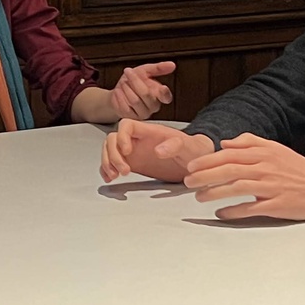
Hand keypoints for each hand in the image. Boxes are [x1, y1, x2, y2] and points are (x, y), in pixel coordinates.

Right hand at [100, 120, 214, 182]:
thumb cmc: (194, 150)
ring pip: (110, 150)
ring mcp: (134, 152)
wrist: (197, 163)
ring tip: (114, 176)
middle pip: (114, 139)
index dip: (122, 137)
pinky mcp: (133, 164)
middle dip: (113, 155)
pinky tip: (110, 178)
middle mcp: (138, 140)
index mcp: (150, 132)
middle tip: (124, 171)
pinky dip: (107, 170)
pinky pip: (114, 163)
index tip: (127, 151)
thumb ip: (175, 145)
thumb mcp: (189, 147)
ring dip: (108, 162)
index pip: (126, 125)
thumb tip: (158, 150)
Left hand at [109, 61, 176, 120]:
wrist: (117, 91)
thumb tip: (172, 65)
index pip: (166, 97)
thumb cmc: (132, 82)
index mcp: (159, 95)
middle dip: (135, 80)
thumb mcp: (145, 71)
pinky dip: (119, 96)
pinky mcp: (130, 117)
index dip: (165, 93)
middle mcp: (153, 106)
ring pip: (135, 100)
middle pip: (146, 94)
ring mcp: (142, 113)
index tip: (163, 88)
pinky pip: (125, 107)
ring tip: (123, 83)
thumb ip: (158, 68)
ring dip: (126, 88)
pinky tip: (118, 92)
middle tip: (128, 72)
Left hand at [182, 133, 304, 220]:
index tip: (191, 166)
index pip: (229, 154)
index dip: (207, 160)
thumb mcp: (276, 149)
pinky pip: (250, 208)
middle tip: (188, 181)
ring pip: (235, 188)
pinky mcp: (276, 205)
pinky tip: (220, 213)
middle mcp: (265, 168)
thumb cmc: (299, 170)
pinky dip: (233, 211)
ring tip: (199, 197)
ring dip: (214, 193)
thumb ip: (250, 143)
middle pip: (228, 170)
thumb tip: (226, 143)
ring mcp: (270, 187)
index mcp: (264, 153)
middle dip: (204, 175)